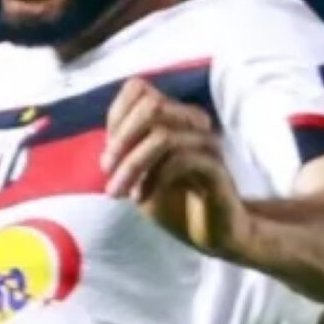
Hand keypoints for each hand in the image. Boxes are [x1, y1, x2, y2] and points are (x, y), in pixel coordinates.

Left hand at [102, 75, 252, 257]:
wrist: (212, 233)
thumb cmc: (175, 203)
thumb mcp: (140, 176)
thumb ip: (126, 152)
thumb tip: (109, 139)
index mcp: (173, 117)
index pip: (139, 90)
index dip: (116, 116)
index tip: (108, 157)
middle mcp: (192, 122)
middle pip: (151, 105)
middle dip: (122, 140)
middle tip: (107, 172)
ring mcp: (207, 143)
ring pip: (163, 135)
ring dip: (133, 165)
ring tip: (119, 193)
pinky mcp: (216, 168)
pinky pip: (182, 160)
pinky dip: (154, 179)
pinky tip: (141, 198)